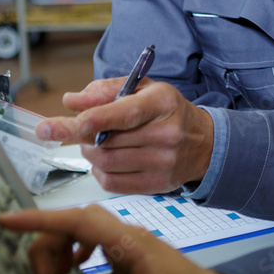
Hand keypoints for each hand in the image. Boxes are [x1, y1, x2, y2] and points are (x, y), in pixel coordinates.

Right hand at [0, 206, 223, 273]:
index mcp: (129, 243)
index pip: (77, 220)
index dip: (39, 220)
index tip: (8, 219)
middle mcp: (132, 238)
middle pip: (78, 226)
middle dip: (51, 247)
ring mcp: (136, 246)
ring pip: (89, 237)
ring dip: (66, 254)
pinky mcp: (139, 258)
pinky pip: (103, 250)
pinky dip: (84, 261)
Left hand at [35, 78, 214, 192]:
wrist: (203, 142)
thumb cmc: (167, 111)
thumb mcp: (143, 88)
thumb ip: (105, 90)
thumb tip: (71, 101)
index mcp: (162, 103)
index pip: (126, 113)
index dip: (97, 118)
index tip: (74, 122)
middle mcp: (166, 133)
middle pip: (108, 141)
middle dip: (81, 135)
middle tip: (75, 128)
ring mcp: (162, 162)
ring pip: (105, 163)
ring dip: (89, 152)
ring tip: (95, 142)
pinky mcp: (156, 184)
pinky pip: (112, 183)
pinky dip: (99, 171)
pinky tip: (106, 160)